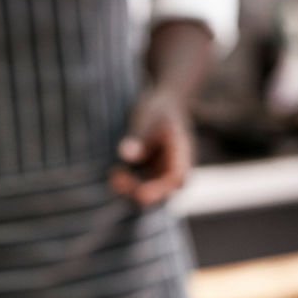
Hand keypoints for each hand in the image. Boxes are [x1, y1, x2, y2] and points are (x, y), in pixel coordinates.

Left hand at [111, 90, 194, 206]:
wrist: (165, 105)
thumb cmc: (159, 109)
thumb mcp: (149, 117)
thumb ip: (140, 136)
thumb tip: (126, 155)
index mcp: (183, 152)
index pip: (177, 178)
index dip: (160, 189)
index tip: (140, 193)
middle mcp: (177, 167)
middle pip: (163, 192)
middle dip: (139, 191)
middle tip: (116, 179)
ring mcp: (166, 173)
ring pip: (151, 192)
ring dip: (130, 189)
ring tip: (114, 175)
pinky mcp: (153, 175)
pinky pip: (141, 186)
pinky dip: (127, 183)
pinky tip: (115, 174)